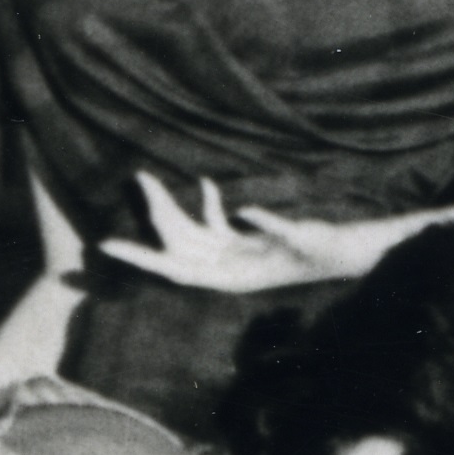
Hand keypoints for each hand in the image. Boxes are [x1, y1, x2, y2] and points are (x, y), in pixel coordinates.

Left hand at [102, 169, 408, 299]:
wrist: (346, 257)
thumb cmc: (324, 250)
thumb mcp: (300, 236)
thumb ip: (270, 225)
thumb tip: (242, 209)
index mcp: (230, 276)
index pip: (173, 267)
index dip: (141, 257)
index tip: (107, 244)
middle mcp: (225, 269)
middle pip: (176, 242)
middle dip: (156, 212)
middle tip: (139, 178)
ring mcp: (232, 257)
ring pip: (188, 231)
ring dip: (171, 207)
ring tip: (149, 178)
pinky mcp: (243, 244)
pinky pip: (213, 226)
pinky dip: (207, 205)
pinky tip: (205, 182)